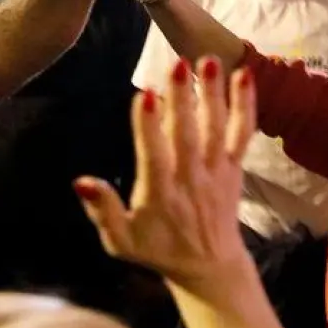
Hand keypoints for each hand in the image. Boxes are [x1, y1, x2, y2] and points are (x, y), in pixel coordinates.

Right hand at [76, 57, 255, 291]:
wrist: (210, 267)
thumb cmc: (157, 248)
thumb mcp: (121, 241)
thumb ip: (103, 211)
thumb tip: (81, 181)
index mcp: (161, 195)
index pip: (155, 157)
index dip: (149, 127)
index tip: (146, 95)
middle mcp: (191, 180)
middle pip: (188, 136)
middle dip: (183, 100)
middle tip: (178, 65)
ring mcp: (216, 172)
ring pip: (217, 129)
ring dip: (214, 94)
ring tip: (209, 61)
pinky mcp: (234, 168)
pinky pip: (242, 134)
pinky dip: (246, 105)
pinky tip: (244, 75)